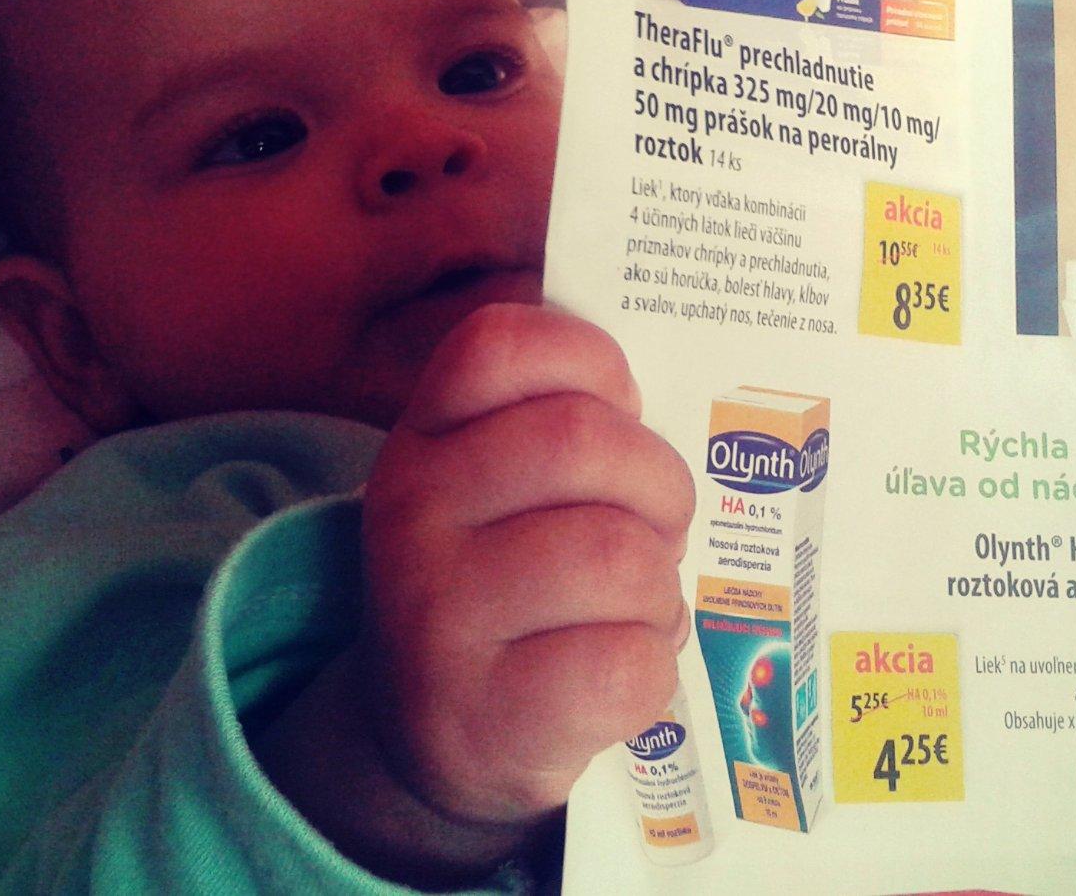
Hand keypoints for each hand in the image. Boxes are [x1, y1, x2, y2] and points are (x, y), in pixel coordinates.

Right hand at [359, 302, 694, 825]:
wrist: (429, 733)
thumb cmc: (500, 584)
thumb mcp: (490, 485)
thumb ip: (556, 419)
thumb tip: (662, 379)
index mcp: (423, 440)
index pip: (503, 343)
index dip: (592, 362)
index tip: (618, 411)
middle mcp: (413, 512)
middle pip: (583, 440)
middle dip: (659, 485)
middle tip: (657, 528)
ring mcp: (441, 615)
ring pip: (618, 556)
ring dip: (658, 588)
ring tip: (634, 607)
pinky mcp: (490, 712)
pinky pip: (628, 662)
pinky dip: (652, 668)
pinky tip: (617, 669)